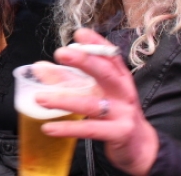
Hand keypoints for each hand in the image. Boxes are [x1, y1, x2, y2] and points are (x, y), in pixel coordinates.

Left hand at [35, 29, 158, 175]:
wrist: (141, 147)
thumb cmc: (115, 115)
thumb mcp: (96, 94)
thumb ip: (69, 81)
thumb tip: (39, 68)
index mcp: (120, 78)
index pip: (110, 56)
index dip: (96, 44)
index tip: (79, 33)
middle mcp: (123, 92)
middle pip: (105, 73)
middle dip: (84, 61)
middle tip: (61, 53)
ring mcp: (122, 113)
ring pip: (91, 104)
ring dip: (64, 100)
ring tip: (40, 98)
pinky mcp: (118, 133)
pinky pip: (90, 129)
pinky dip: (68, 129)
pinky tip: (49, 127)